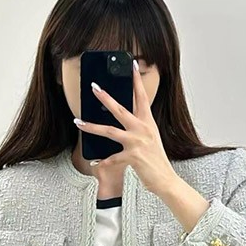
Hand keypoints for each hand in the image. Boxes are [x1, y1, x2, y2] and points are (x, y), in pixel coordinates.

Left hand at [73, 60, 177, 195]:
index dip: (137, 80)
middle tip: (94, 87)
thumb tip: (123, 120)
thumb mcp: (150, 140)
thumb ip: (138, 128)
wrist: (166, 180)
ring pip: (109, 131)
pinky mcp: (133, 156)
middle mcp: (143, 129)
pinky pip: (111, 158)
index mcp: (148, 123)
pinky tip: (93, 162)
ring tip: (79, 122)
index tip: (132, 65)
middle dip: (105, 97)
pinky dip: (102, 161)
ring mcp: (137, 142)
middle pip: (121, 109)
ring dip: (92, 126)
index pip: (142, 97)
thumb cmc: (156, 161)